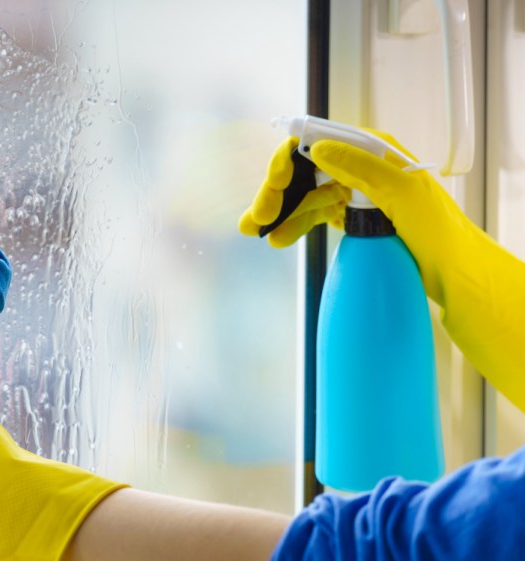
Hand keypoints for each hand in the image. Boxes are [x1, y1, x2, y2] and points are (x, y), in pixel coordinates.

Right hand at [240, 133, 524, 408]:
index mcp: (373, 151)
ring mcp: (354, 193)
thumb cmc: (437, 229)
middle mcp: (360, 166)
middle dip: (276, 192)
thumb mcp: (403, 194)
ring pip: (305, 196)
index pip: (319, 141)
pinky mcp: (351, 217)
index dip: (289, 159)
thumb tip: (318, 148)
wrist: (453, 270)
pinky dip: (295, 226)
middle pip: (305, 171)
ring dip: (280, 212)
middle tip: (255, 219)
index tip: (274, 183)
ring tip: (258, 232)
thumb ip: (361, 168)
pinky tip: (279, 239)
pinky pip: (315, 216)